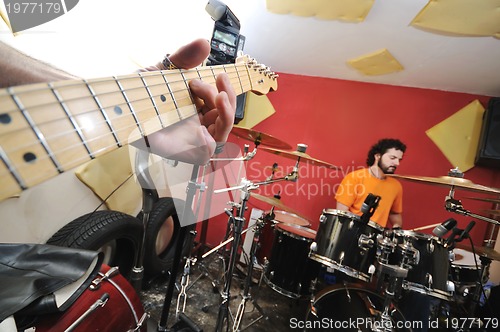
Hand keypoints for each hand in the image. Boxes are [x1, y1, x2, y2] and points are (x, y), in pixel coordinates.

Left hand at [144, 39, 235, 163]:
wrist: (119, 110)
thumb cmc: (137, 94)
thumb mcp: (164, 71)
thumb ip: (184, 58)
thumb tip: (204, 42)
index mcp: (192, 110)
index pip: (218, 105)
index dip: (220, 90)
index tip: (198, 77)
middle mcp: (194, 125)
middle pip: (224, 117)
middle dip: (227, 95)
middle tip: (218, 78)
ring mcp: (192, 140)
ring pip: (222, 131)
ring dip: (228, 111)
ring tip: (220, 95)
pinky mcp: (186, 152)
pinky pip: (210, 150)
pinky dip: (216, 134)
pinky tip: (207, 120)